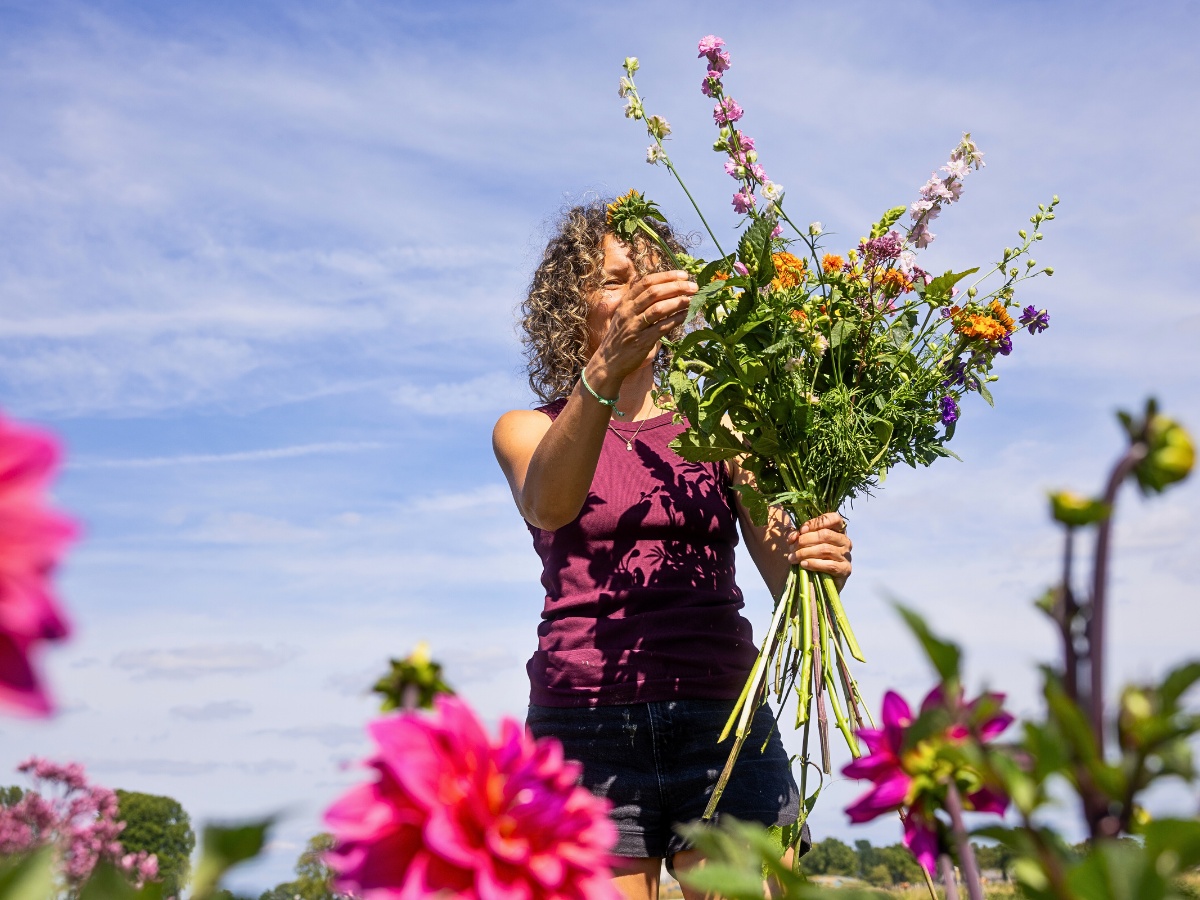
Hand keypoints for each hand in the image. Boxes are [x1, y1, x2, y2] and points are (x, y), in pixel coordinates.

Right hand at [587, 270, 695, 387]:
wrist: (608, 362)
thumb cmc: (621, 337)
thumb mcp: (625, 315)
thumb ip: (640, 303)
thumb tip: (665, 290)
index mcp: (625, 302)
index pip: (646, 282)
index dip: (666, 276)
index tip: (683, 275)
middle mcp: (628, 312)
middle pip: (654, 293)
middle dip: (676, 287)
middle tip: (693, 286)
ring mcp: (634, 327)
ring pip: (658, 309)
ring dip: (677, 302)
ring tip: (691, 299)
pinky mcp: (641, 341)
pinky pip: (661, 327)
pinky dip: (675, 320)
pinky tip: (685, 316)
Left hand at [785, 512, 851, 587]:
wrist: (816, 583)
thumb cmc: (809, 557)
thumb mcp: (801, 542)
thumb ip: (795, 535)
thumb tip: (794, 537)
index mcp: (837, 530)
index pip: (833, 518)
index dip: (816, 522)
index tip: (801, 530)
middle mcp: (845, 541)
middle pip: (825, 535)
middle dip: (805, 540)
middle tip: (792, 548)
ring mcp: (846, 555)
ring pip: (825, 549)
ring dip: (805, 553)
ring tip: (793, 558)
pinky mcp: (845, 570)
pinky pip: (830, 565)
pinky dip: (814, 564)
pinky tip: (803, 565)